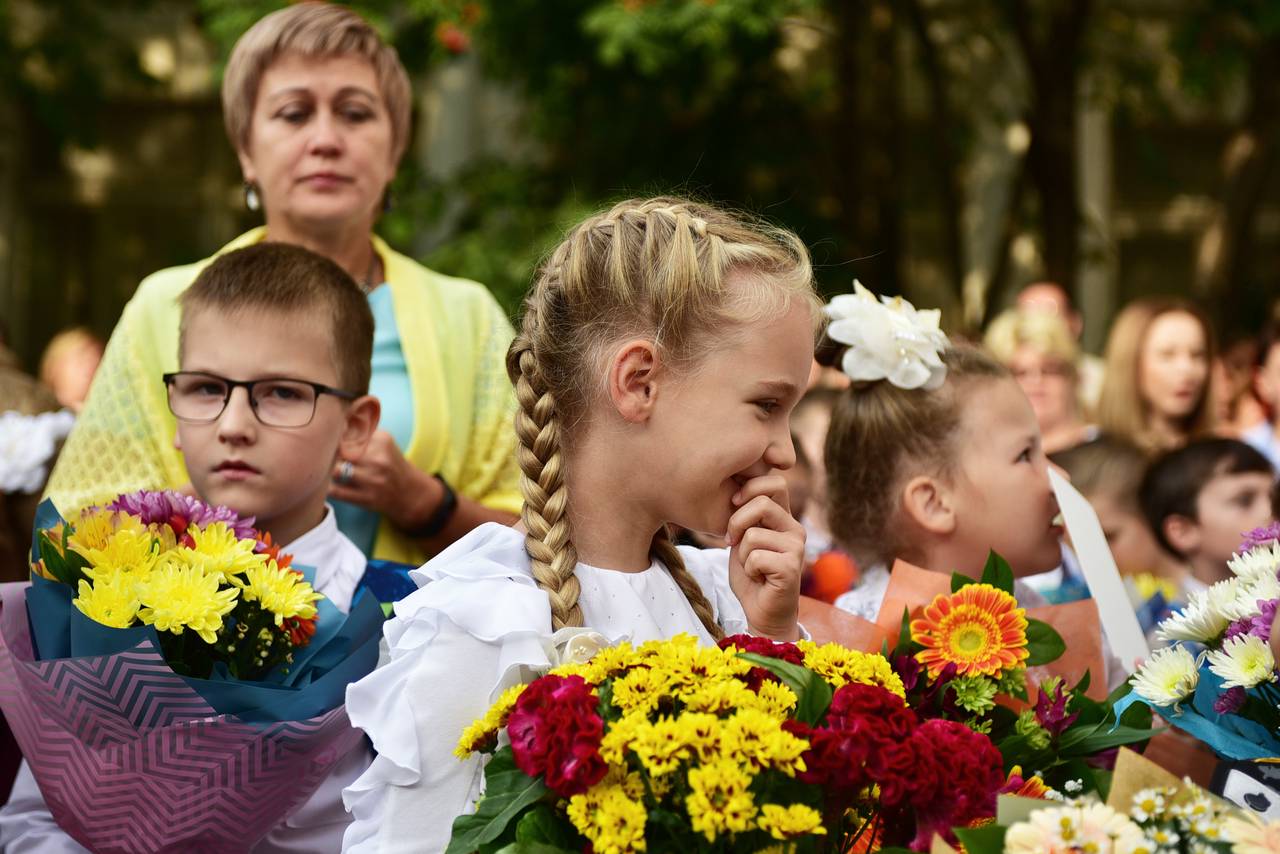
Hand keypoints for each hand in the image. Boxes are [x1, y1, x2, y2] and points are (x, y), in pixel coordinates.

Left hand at [329, 430, 440, 528]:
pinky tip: (331, 484)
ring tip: (329, 469)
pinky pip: (336, 491)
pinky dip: (328, 487)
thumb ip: (362, 433)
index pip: (347, 434)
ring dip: (329, 470)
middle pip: (339, 451)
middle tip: (326, 455)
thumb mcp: (384, 443)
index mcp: (382, 441)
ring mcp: (372, 480)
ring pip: (335, 471)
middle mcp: (378, 460)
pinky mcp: (365, 499)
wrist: (411, 492)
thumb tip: (333, 426)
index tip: (330, 438)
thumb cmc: (391, 465)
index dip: (334, 436)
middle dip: (330, 453)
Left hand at [725, 473, 804, 640]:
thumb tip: (735, 491)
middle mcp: (795, 528)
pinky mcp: (792, 566)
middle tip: (733, 542)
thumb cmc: (751, 575)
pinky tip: (759, 578)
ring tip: (753, 567)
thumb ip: (745, 516)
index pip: (774, 482)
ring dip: (742, 555)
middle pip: (761, 503)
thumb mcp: (744, 539)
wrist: (762, 612)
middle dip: (736, 523)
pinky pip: (755, 557)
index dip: (749, 488)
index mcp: (784, 517)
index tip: (734, 505)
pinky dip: (748, 570)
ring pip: (752, 534)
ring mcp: (796, 547)